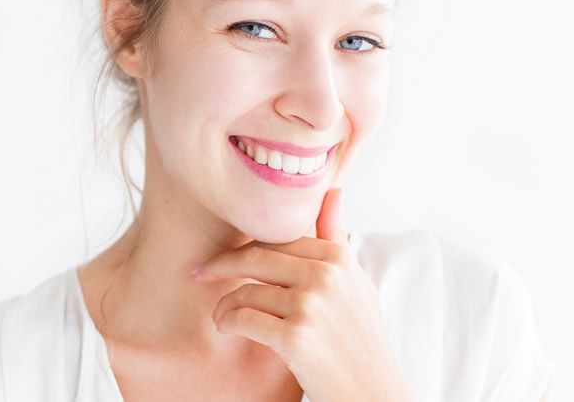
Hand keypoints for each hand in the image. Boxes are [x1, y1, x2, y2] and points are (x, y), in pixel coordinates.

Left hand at [192, 188, 411, 401]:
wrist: (374, 392)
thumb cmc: (361, 339)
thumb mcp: (356, 283)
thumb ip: (336, 238)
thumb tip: (332, 191)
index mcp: (338, 258)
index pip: (276, 240)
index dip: (245, 248)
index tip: (222, 257)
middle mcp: (325, 276)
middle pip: (255, 258)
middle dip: (221, 265)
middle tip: (200, 272)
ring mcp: (311, 305)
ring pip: (246, 290)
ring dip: (224, 303)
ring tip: (220, 315)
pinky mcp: (296, 336)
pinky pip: (244, 318)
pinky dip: (228, 322)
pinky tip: (226, 327)